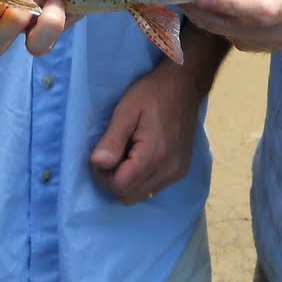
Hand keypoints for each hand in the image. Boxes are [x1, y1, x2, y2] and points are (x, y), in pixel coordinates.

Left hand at [89, 63, 199, 204]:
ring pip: (141, 195)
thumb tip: (97, 163)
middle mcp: (169, 171)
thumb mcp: (127, 110)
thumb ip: (112, 139)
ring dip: (128, 181)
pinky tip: (140, 156)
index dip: (103, 176)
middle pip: (129, 196)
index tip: (100, 156)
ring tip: (127, 153)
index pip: (120, 187)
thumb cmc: (153, 93)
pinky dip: (141, 179)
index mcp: (154, 155)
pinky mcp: (181, 171)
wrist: (185, 85)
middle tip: (112, 154)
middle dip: (114, 180)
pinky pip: (153, 188)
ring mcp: (177, 173)